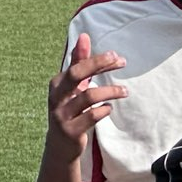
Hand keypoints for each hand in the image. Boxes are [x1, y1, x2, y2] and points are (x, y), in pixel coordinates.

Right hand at [45, 33, 129, 159]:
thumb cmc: (69, 109)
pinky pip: (91, 117)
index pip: (78, 65)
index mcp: (57, 83)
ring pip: (88, 96)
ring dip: (110, 91)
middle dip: (99, 65)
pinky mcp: (71, 131)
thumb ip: (79, 62)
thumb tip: (83, 36)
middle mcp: (56, 97)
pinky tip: (109, 108)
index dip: (97, 59)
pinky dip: (104, 110)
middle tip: (121, 61)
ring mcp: (62, 114)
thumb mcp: (72, 87)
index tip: (117, 57)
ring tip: (124, 91)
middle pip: (76, 74)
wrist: (61, 145)